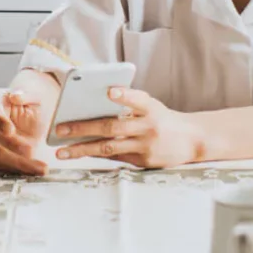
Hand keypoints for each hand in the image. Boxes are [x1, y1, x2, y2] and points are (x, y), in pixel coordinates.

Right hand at [0, 88, 47, 175]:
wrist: (28, 111)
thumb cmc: (30, 102)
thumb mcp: (34, 95)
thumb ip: (26, 95)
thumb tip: (16, 96)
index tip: (10, 131)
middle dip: (11, 145)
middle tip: (32, 152)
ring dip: (17, 162)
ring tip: (39, 167)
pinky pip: (1, 163)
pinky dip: (17, 169)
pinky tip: (33, 171)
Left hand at [53, 87, 204, 168]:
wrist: (192, 140)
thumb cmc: (162, 118)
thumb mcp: (151, 106)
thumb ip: (128, 104)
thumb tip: (93, 105)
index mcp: (151, 107)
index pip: (137, 99)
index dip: (124, 95)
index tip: (109, 92)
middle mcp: (149, 126)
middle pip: (112, 126)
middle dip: (83, 128)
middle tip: (60, 128)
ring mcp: (146, 145)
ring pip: (109, 147)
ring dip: (82, 149)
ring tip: (62, 150)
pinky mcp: (144, 161)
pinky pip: (114, 157)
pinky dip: (95, 153)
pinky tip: (78, 152)